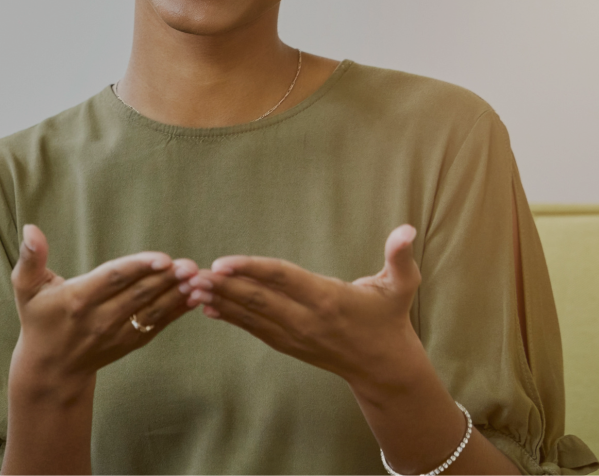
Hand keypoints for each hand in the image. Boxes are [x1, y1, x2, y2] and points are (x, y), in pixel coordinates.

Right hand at [10, 224, 197, 383]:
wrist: (51, 368)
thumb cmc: (38, 320)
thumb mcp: (26, 288)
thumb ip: (31, 258)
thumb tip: (31, 228)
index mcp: (77, 300)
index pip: (113, 280)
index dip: (138, 268)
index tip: (162, 258)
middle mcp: (99, 319)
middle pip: (138, 295)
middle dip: (166, 280)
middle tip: (189, 264)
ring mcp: (117, 333)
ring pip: (151, 310)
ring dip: (176, 294)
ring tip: (197, 277)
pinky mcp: (130, 342)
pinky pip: (157, 324)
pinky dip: (177, 311)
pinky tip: (194, 296)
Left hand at [185, 224, 422, 383]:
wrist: (384, 368)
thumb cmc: (391, 319)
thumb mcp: (402, 287)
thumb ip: (401, 257)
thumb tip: (408, 229)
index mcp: (328, 299)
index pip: (283, 280)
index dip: (251, 269)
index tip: (222, 262)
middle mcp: (307, 320)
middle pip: (258, 300)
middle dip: (223, 286)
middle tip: (191, 273)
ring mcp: (295, 336)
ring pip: (250, 316)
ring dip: (219, 302)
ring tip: (190, 288)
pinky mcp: (288, 345)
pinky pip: (253, 330)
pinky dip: (229, 318)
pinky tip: (205, 308)